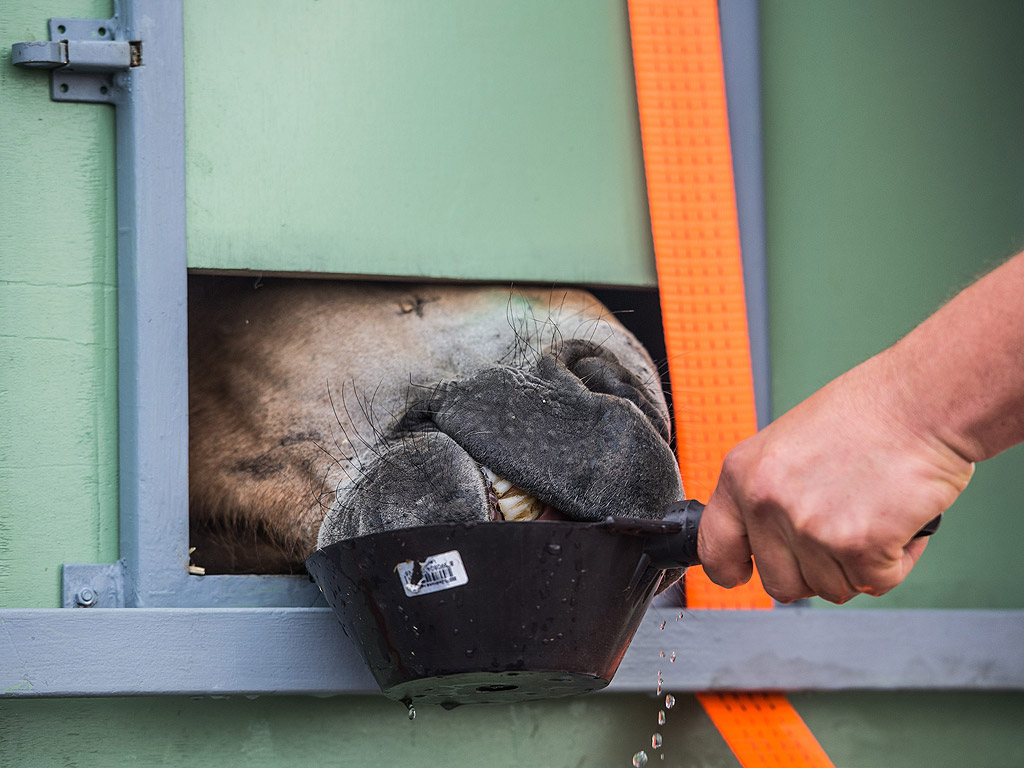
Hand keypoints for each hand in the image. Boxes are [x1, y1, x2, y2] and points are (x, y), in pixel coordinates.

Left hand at [696, 350, 974, 603]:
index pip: (714, 548)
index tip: (744, 574)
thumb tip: (766, 541)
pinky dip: (896, 562)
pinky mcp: (857, 546)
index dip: (732, 569)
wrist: (919, 400)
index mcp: (741, 474)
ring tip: (874, 514)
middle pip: (780, 583)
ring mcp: (809, 527)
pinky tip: (900, 522)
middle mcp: (766, 503)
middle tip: (841, 536)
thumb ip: (769, 493)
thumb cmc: (866, 413)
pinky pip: (876, 583)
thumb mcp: (787, 447)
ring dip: (859, 565)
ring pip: (832, 588)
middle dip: (814, 571)